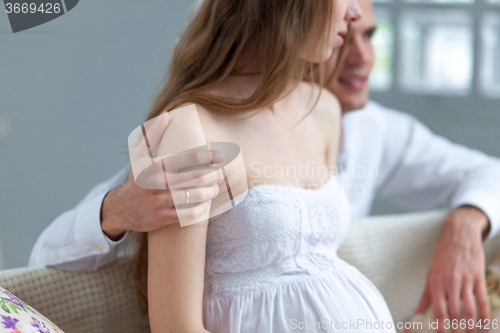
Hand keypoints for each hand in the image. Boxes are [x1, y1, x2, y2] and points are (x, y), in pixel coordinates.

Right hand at [101, 111, 224, 239]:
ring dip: (211, 192)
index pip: (188, 157)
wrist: (120, 208)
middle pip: (196, 177)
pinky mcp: (161, 218)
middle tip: (221, 174)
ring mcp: (159, 201)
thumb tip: (166, 115)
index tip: (221, 157)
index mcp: (155, 164)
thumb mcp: (140, 155)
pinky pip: (189, 214)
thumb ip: (154, 134)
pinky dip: (202, 208)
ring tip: (216, 188)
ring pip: (195, 196)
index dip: (208, 156)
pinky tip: (205, 204)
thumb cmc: (137, 178)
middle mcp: (157, 182)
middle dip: (214, 175)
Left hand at [415, 206, 490, 332]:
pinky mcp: (477, 277)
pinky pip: (482, 299)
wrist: (458, 236)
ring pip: (470, 309)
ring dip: (471, 326)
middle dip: (458, 329)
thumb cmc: (442, 256)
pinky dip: (485, 315)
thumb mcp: (430, 274)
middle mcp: (450, 283)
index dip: (441, 327)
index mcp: (435, 283)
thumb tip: (418, 311)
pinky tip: (485, 325)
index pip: (438, 311)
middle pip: (456, 313)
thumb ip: (426, 295)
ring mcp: (465, 280)